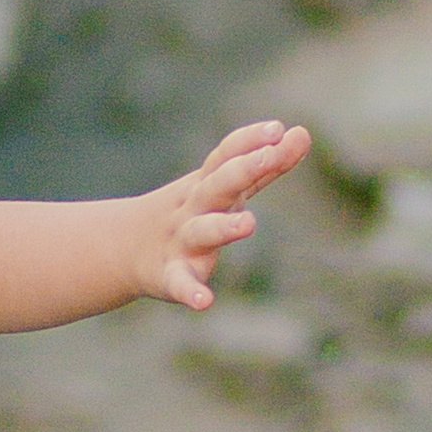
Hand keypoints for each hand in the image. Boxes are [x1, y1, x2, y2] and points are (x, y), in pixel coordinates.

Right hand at [138, 119, 310, 309]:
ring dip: (223, 226)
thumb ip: (267, 165)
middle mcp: (194, 207)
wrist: (128, 248)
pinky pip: (181, 284)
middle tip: (269, 156)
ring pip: (202, 231)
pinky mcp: (172, 277)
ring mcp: (181, 241)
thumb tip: (303, 133)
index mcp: (207, 184)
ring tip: (248, 223)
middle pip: (216, 186)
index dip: (249, 142)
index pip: (226, 157)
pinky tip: (204, 302)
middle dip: (241, 170)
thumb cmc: (194, 212)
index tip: (277, 129)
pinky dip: (190, 292)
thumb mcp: (226, 187)